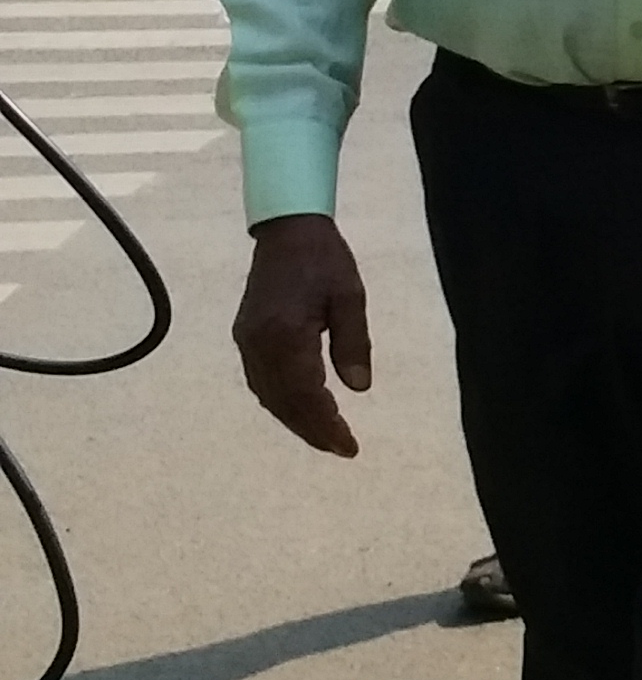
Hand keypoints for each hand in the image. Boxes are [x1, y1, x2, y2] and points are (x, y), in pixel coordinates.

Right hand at [233, 214, 371, 456]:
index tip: (349, 447)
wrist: (286, 231)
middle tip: (341, 449)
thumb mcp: (350, 297)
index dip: (326, 425)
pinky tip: (301, 408)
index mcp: (285, 335)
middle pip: (283, 403)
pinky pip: (261, 381)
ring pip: (268, 396)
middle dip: (312, 430)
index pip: (305, 395)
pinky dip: (281, 401)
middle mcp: (258, 345)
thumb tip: (359, 389)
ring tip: (326, 436)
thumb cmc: (325, 260)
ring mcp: (246, 342)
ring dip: (295, 420)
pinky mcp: (244, 336)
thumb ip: (354, 343)